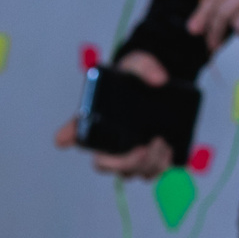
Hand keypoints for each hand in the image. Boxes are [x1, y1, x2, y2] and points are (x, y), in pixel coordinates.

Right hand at [54, 52, 176, 178]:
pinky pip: (158, 172)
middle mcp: (113, 144)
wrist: (160, 83)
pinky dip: (165, 167)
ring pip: (137, 173)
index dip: (75, 142)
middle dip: (129, 163)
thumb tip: (159, 81)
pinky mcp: (155, 156)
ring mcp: (134, 154)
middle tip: (144, 148)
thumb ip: (146, 68)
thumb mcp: (139, 64)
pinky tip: (170, 151)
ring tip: (163, 143)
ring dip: (150, 165)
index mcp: (100, 122)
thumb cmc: (137, 76)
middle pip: (112, 168)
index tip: (67, 140)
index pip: (80, 134)